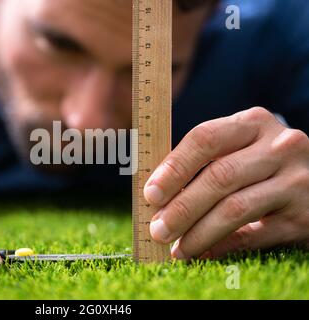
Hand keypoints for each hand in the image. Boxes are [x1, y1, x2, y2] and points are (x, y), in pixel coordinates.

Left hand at [144, 107, 308, 259]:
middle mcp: (279, 146)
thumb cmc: (262, 165)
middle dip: (182, 207)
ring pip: (235, 208)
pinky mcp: (304, 216)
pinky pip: (253, 235)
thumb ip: (203, 161)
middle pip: (219, 176)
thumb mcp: (240, 149)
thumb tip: (156, 195)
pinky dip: (221, 246)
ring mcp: (296, 180)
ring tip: (177, 248)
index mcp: (253, 123)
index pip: (205, 138)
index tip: (151, 194)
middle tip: (158, 230)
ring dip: (198, 232)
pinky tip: (202, 253)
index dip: (174, 167)